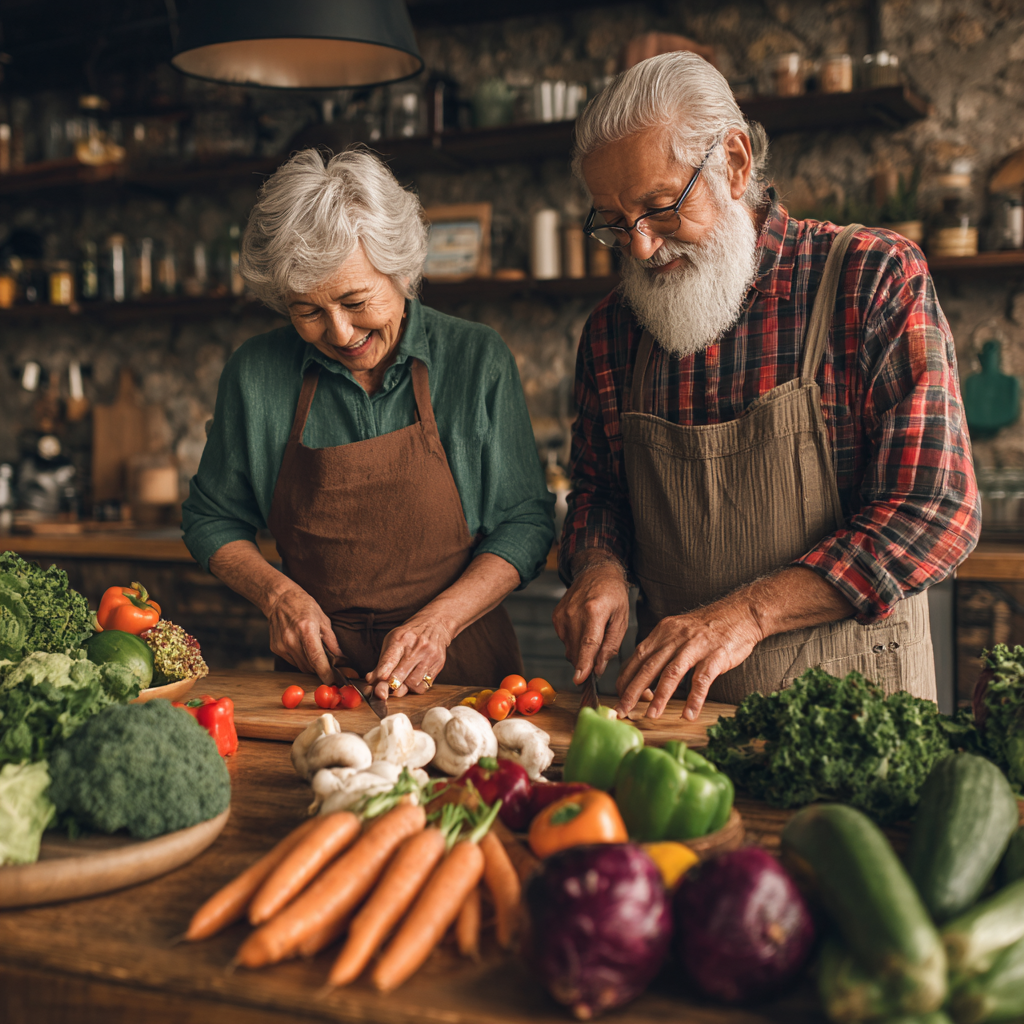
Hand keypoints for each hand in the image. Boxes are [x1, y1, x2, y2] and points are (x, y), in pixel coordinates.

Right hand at [265, 585, 341, 684]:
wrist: (279, 599)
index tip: (333, 681)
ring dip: (311, 665)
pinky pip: (293, 661)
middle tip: (330, 667)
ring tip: (315, 653)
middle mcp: (292, 639)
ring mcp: (282, 645)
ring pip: (301, 666)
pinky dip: (301, 659)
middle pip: (309, 665)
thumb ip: (332, 641)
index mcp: (306, 630)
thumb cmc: (304, 606)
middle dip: (321, 669)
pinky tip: (302, 648)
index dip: (325, 672)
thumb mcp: (323, 620)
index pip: (317, 658)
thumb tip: (341, 659)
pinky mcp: (276, 648)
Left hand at [365, 614, 451, 699]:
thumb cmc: (410, 635)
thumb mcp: (393, 641)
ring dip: (404, 688)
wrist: (435, 624)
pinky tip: (413, 681)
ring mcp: (430, 656)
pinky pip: (424, 685)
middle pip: (401, 675)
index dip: (383, 672)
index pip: (390, 659)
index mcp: (402, 639)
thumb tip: (371, 680)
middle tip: (384, 691)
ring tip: (402, 682)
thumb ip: (383, 662)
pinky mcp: (439, 664)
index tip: (378, 681)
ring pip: (413, 683)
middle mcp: (418, 647)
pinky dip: (415, 688)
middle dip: (390, 685)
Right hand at [552, 557, 629, 686]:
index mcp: (594, 611)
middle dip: (588, 661)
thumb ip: (611, 645)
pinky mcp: (556, 617)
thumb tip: (599, 668)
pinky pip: (565, 641)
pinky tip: (584, 627)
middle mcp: (574, 613)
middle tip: (600, 654)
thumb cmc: (613, 594)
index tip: (580, 680)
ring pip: (570, 649)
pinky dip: (575, 641)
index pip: (588, 644)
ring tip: (594, 632)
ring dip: (582, 651)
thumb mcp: (621, 619)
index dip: (584, 664)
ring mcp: (562, 615)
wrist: (595, 572)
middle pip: (577, 651)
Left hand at [615, 596, 763, 721]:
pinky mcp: (716, 656)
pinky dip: (694, 699)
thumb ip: (661, 650)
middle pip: (649, 667)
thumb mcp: (678, 631)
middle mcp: (675, 638)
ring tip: (651, 715)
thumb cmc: (707, 627)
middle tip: (622, 710)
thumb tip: (643, 676)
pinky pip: (702, 680)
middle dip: (633, 691)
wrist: (740, 613)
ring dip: (659, 696)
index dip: (626, 678)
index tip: (618, 697)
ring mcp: (695, 646)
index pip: (637, 657)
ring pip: (672, 673)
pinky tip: (688, 714)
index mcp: (663, 632)